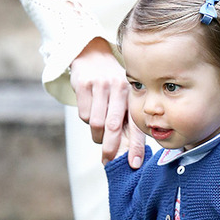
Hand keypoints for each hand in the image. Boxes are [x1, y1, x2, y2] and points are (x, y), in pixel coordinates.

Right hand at [69, 37, 145, 165]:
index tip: (134, 164)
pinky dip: (86, 118)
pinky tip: (90, 109)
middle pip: (112, 127)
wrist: (92, 54)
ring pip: (96, 123)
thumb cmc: (112, 85)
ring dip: (96, 133)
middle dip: (110, 147)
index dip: (135, 147)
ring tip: (99, 128)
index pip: (135, 125)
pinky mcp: (83, 84)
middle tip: (107, 160)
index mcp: (132, 95)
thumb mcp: (124, 99)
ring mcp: (100, 85)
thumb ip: (127, 122)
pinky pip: (83, 114)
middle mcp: (118, 88)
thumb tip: (129, 155)